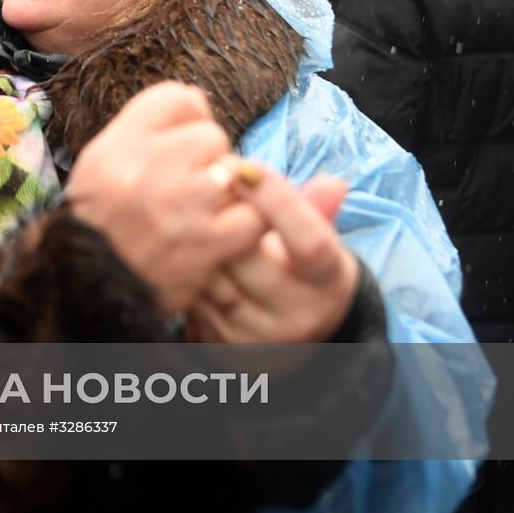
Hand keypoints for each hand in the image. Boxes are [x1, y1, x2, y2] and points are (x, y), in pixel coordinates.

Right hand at [64, 82, 269, 313]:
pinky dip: (246, 225)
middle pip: (210, 134)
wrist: (93, 291)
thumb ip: (145, 128)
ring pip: (235, 169)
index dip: (188, 118)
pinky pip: (252, 214)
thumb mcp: (101, 163)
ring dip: (228, 191)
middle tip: (192, 187)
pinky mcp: (206, 243)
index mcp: (116, 146)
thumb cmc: (101, 222)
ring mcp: (178, 205)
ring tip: (206, 211)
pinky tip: (225, 233)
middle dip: (209, 160)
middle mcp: (144, 169)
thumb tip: (199, 99)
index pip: (176, 97)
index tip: (181, 146)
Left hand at [186, 168, 359, 343]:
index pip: (308, 243)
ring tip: (189, 207)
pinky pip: (191, 296)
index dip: (277, 201)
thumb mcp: (316, 237)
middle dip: (221, 214)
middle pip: (246, 256)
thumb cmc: (298, 266)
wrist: (291, 332)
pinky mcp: (220, 344)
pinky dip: (183, 267)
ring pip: (211, 275)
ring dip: (195, 238)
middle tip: (205, 181)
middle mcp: (296, 316)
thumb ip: (315, 210)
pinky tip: (180, 245)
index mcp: (326, 282)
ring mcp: (256, 336)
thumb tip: (333, 185)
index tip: (248, 168)